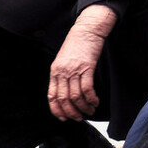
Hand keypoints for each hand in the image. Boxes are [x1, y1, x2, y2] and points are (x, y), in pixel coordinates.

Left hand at [47, 4, 116, 120]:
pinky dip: (91, 99)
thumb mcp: (64, 60)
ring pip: (76, 96)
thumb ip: (62, 75)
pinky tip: (95, 102)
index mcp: (54, 71)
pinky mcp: (87, 67)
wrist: (86, 30)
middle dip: (72, 112)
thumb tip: (66, 92)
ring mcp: (74, 70)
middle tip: (79, 117)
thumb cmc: (76, 44)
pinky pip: (87, 89)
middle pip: (64, 99)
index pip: (52, 96)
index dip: (57, 110)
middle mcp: (62, 72)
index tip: (64, 118)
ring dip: (83, 107)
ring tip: (90, 110)